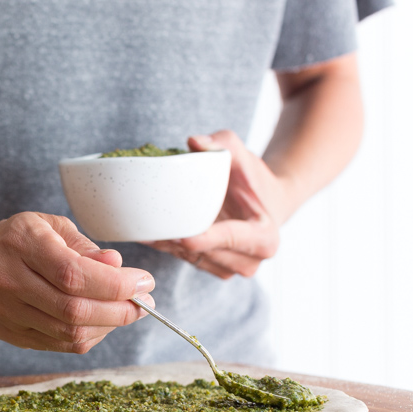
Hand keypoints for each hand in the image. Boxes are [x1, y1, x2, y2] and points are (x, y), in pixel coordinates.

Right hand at [0, 212, 154, 352]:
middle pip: (74, 310)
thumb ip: (84, 246)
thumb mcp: (46, 225)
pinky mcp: (12, 335)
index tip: (144, 281)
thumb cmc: (11, 239)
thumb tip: (118, 267)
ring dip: (109, 326)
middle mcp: (10, 281)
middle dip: (120, 310)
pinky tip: (102, 322)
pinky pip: (60, 345)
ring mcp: (8, 313)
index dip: (115, 284)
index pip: (73, 274)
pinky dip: (90, 336)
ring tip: (128, 310)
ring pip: (69, 333)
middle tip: (144, 301)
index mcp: (20, 244)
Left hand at [145, 130, 288, 278]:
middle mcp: (251, 260)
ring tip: (146, 227)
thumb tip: (193, 141)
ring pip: (193, 260)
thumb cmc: (253, 178)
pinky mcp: (215, 270)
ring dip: (168, 246)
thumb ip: (221, 144)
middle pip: (207, 253)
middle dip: (178, 242)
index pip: (232, 238)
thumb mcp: (242, 155)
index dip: (207, 239)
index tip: (183, 238)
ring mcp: (232, 269)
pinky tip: (150, 233)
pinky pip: (187, 261)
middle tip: (150, 225)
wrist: (266, 202)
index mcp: (265, 237)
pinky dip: (168, 248)